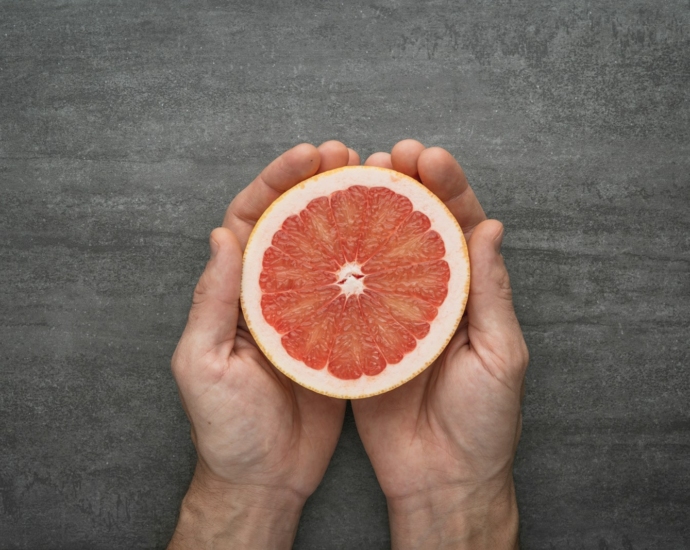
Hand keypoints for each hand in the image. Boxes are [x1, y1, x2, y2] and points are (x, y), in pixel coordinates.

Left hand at [168, 142, 358, 548]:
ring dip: (350, 214)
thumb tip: (222, 234)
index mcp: (235, 292)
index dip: (276, 181)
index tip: (308, 155)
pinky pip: (353, 291)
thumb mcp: (204, 363)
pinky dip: (371, 264)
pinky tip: (394, 243)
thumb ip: (213, 300)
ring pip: (328, 250)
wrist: (263, 477)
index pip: (252, 219)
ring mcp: (306, 313)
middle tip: (349, 156)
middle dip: (317, 182)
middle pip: (294, 223)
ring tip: (378, 183)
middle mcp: (271, 293)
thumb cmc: (225, 427)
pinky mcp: (336, 337)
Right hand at [353, 141, 527, 548]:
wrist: (441, 477)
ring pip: (377, 253)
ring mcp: (391, 314)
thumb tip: (491, 226)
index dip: (446, 187)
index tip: (427, 157)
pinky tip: (322, 235)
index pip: (460, 225)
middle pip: (415, 228)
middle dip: (403, 186)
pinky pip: (347, 296)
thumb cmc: (483, 422)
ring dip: (366, 214)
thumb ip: (491, 292)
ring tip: (350, 178)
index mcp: (468, 293)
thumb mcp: (499, 354)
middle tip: (384, 156)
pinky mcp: (359, 338)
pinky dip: (336, 265)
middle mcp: (429, 295)